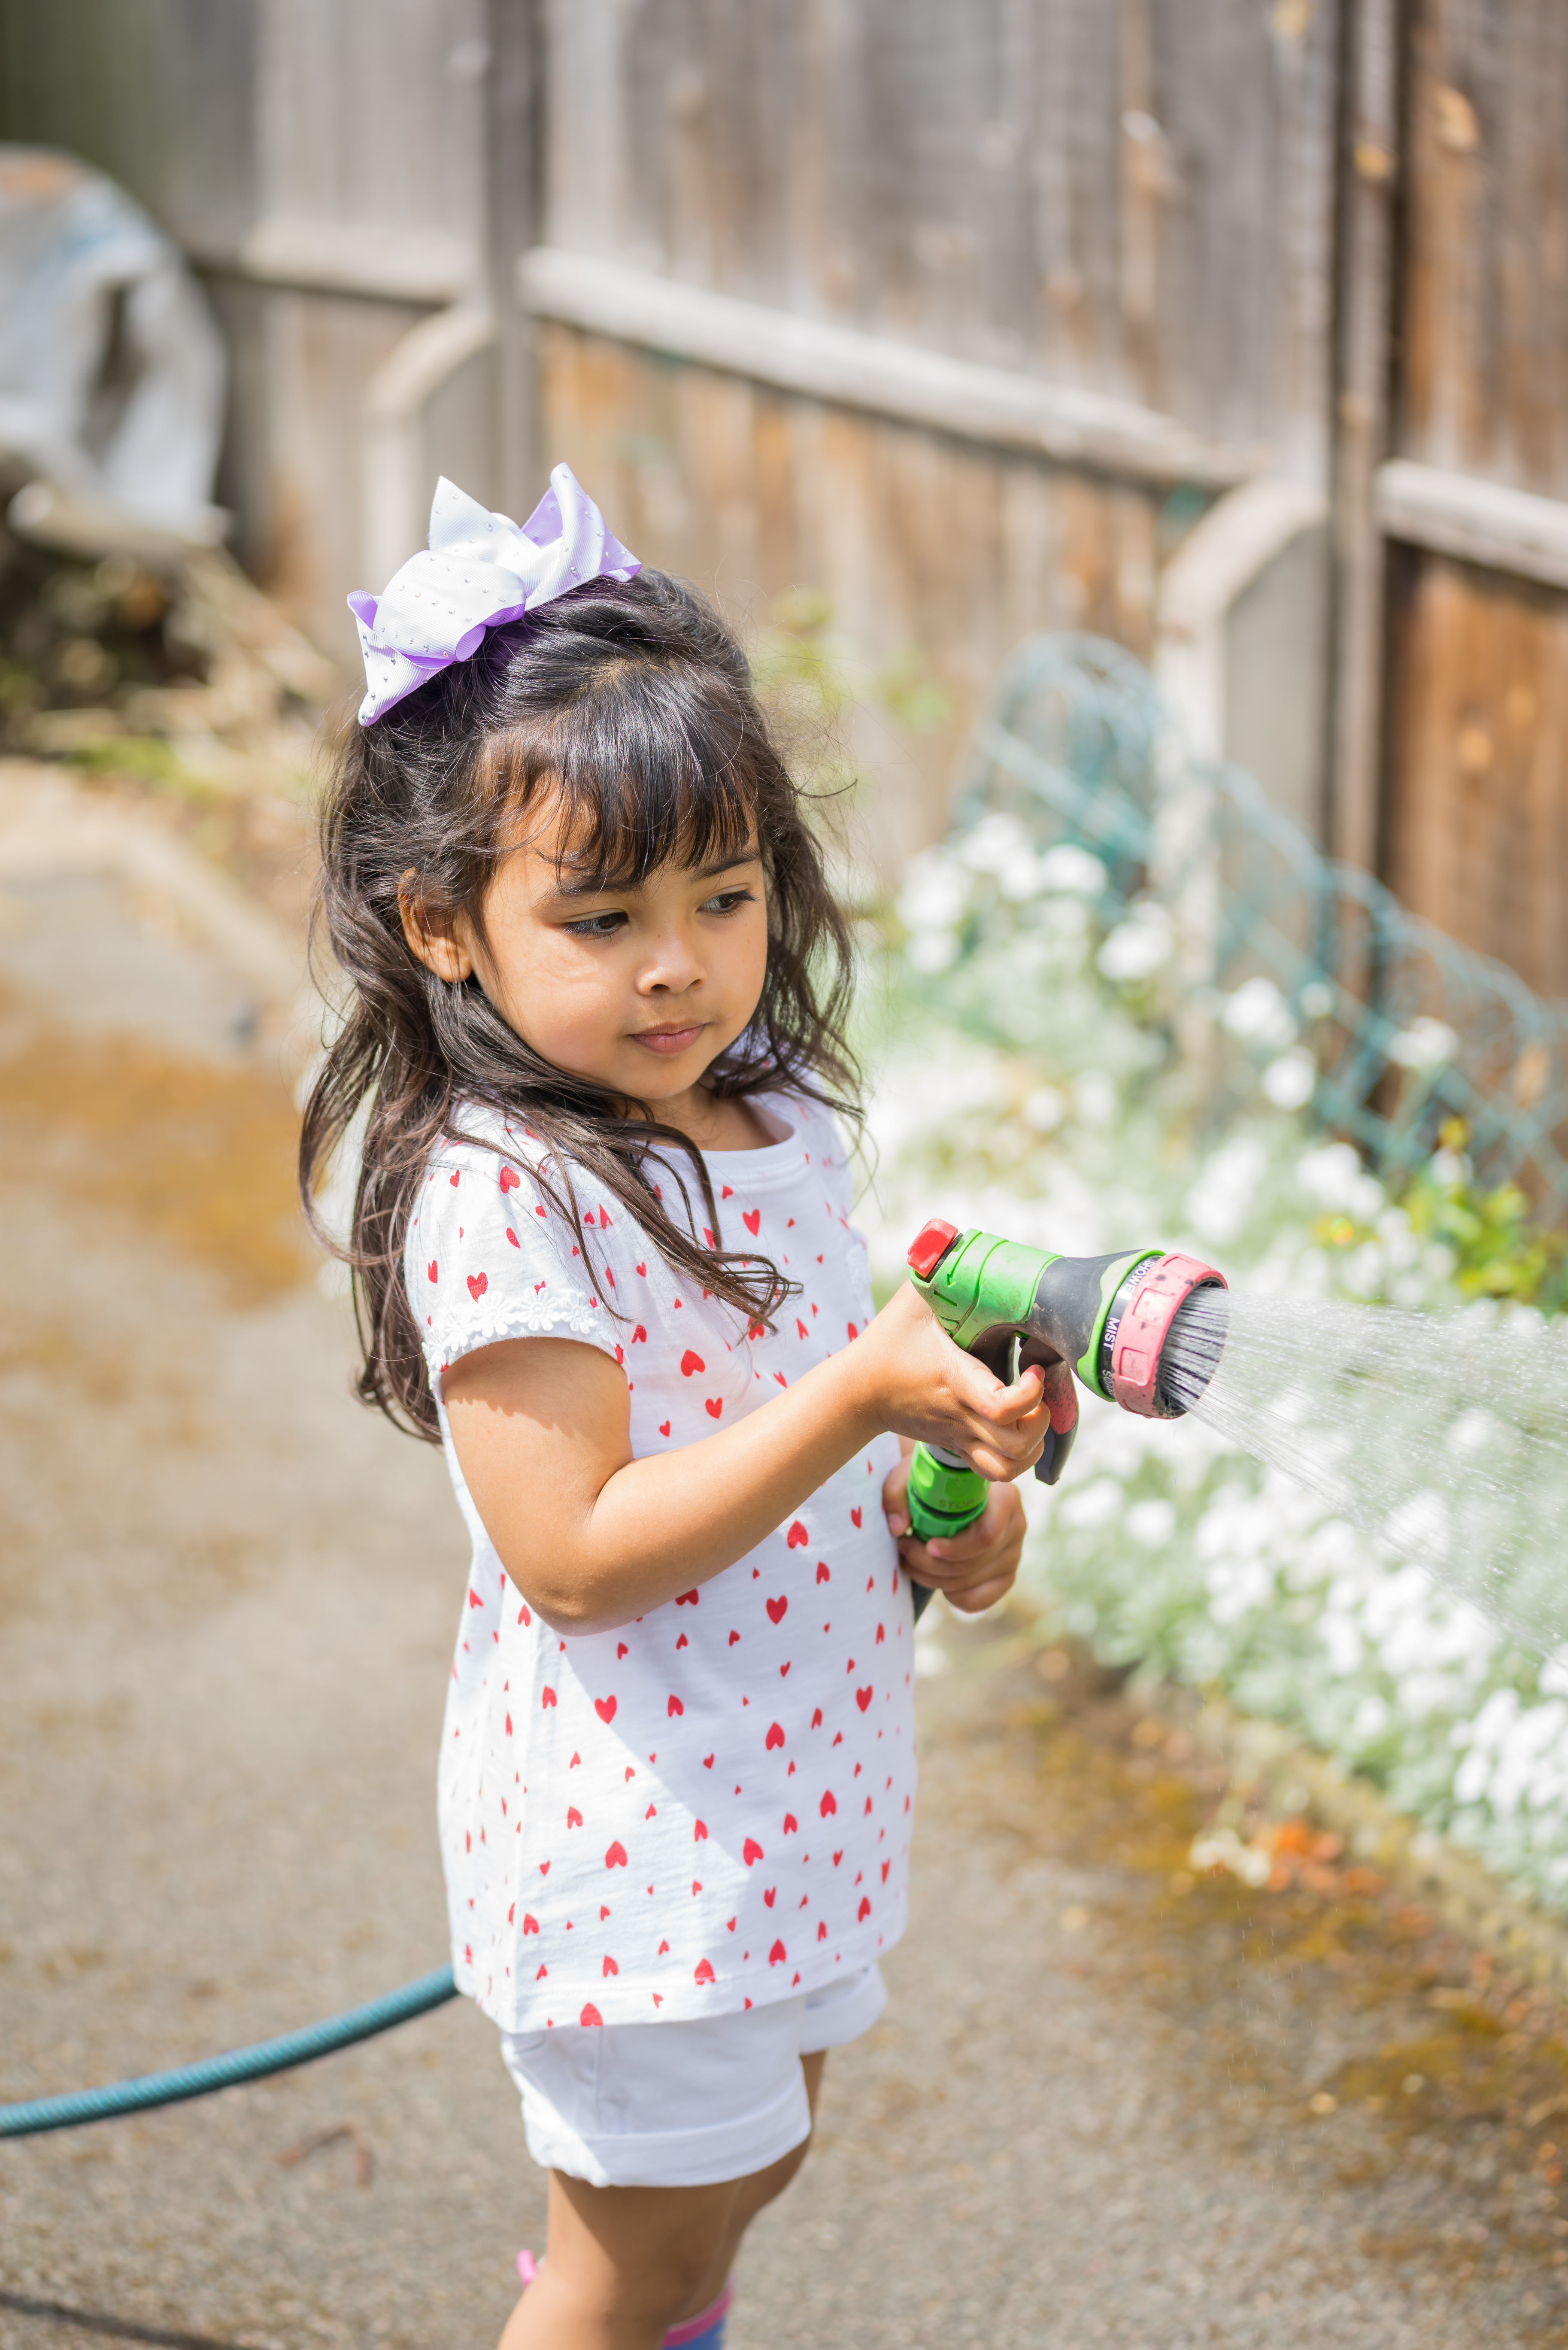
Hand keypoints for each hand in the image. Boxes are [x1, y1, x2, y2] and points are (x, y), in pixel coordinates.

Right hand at [847, 1283, 1049, 1481]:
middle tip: (1037, 1391)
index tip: (1033, 1367)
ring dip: (1032, 1445)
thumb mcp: (913, 1299)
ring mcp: (959, 1436)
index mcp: (954, 1379)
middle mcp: (960, 1414)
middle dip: (1040, 1422)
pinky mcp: (957, 1447)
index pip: (1001, 1407)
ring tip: (1032, 1415)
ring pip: (1008, 1467)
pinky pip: (996, 1471)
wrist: (858, 1391)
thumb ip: (941, 1270)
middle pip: (1014, 1445)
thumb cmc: (889, 1340)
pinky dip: (1018, 1457)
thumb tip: (966, 1244)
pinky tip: (1020, 1430)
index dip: (1029, 1394)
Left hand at [881, 1452, 1027, 1614]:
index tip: (928, 1545)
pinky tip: (935, 1577)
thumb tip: (897, 1527)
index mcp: (1005, 1497)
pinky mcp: (1005, 1576)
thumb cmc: (934, 1481)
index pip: (987, 1535)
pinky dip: (951, 1595)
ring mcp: (1013, 1554)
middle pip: (975, 1563)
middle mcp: (1016, 1526)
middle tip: (904, 1548)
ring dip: (932, 1578)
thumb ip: (897, 1493)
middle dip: (932, 1564)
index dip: (956, 1548)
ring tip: (910, 1559)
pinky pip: (977, 1600)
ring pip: (971, 1582)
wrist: (951, 1490)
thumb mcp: (912, 1476)